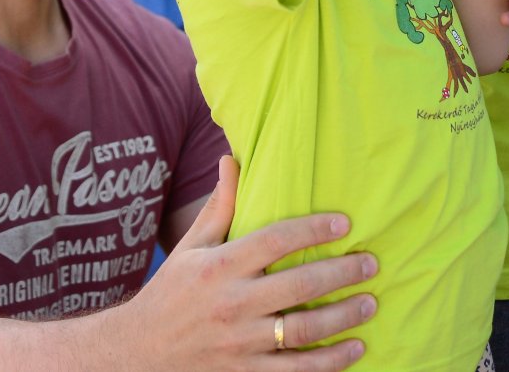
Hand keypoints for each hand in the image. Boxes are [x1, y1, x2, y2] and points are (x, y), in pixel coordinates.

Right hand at [123, 157, 373, 368]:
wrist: (138, 353)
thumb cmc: (170, 293)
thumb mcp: (190, 247)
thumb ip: (218, 207)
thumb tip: (232, 158)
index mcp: (219, 267)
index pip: (274, 241)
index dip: (312, 230)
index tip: (344, 224)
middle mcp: (232, 304)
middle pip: (299, 286)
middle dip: (342, 274)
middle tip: (370, 264)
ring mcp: (240, 343)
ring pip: (303, 331)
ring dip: (343, 317)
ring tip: (370, 304)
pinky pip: (295, 371)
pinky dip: (329, 363)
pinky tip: (354, 348)